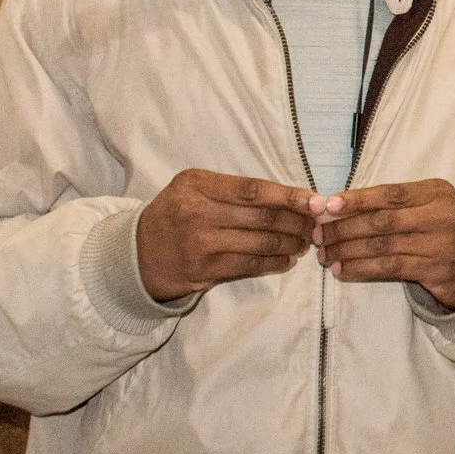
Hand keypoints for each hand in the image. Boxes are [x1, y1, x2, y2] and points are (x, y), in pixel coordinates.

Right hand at [136, 168, 316, 301]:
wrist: (138, 253)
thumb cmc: (176, 214)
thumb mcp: (194, 189)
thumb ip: (234, 190)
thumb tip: (288, 197)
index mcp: (198, 184)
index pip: (254, 189)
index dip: (289, 196)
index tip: (315, 202)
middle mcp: (198, 211)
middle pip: (262, 217)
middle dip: (297, 222)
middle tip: (316, 226)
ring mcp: (201, 242)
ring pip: (260, 243)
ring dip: (290, 244)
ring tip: (305, 243)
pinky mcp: (204, 269)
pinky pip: (250, 266)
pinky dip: (274, 263)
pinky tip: (288, 260)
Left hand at [309, 179, 454, 310]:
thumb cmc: (440, 231)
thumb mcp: (426, 207)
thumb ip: (391, 205)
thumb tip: (337, 208)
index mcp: (437, 191)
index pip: (390, 193)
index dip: (356, 200)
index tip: (328, 207)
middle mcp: (442, 215)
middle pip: (383, 221)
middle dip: (344, 228)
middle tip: (318, 235)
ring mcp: (441, 244)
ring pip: (382, 246)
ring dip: (347, 251)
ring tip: (325, 255)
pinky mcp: (436, 270)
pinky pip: (390, 268)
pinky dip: (361, 269)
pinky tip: (343, 271)